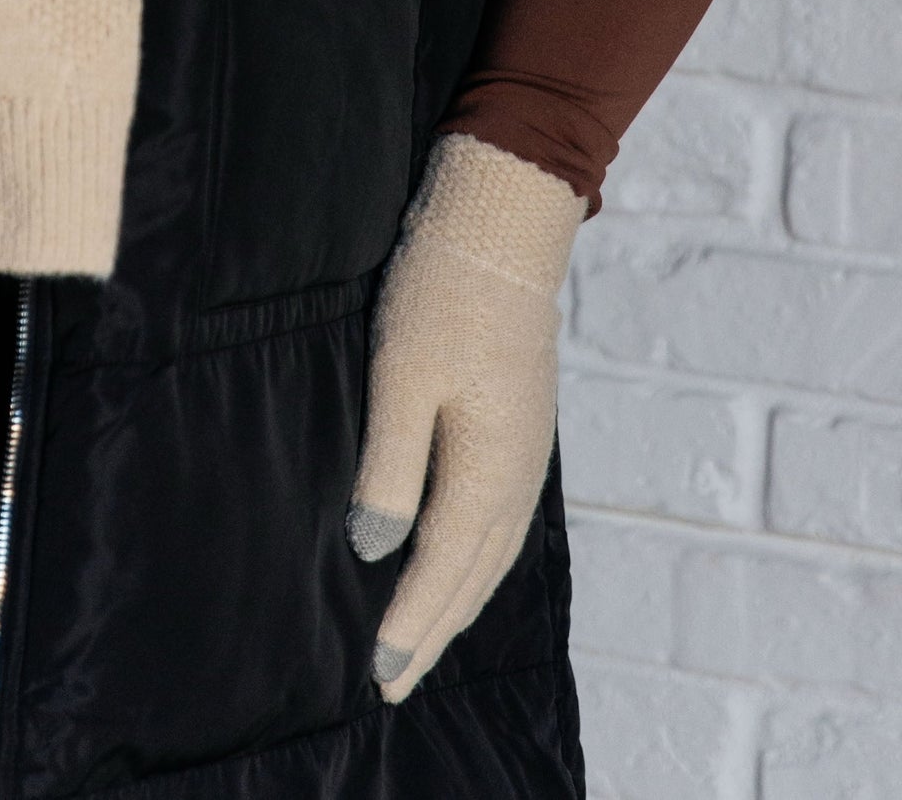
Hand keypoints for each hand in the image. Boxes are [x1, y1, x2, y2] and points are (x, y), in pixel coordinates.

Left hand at [347, 133, 583, 703]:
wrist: (502, 219)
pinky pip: (500, 520)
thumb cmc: (444, 290)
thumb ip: (391, 466)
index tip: (378, 675)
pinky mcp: (520, 426)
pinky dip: (474, 558)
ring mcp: (527, 451)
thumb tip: (375, 551)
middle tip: (394, 682)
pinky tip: (456, 560)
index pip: (443, 568)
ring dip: (456, 600)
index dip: (410, 624)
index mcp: (491, 468)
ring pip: (492, 552)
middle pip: (475, 575)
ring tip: (422, 640)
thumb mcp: (403, 373)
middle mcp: (519, 473)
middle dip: (434, 630)